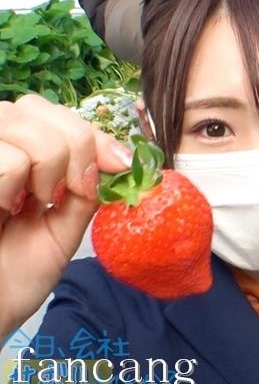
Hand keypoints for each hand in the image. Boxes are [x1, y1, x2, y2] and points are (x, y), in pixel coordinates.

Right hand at [0, 95, 130, 337]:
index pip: (55, 113)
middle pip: (36, 107)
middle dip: (73, 148)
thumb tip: (121, 159)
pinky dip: (12, 184)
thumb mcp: (64, 226)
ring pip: (19, 122)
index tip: (121, 164)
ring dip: (43, 168)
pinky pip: (6, 158)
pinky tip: (0, 209)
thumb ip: (87, 188)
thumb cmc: (14, 275)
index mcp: (17, 153)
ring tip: (25, 204)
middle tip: (65, 193)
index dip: (93, 133)